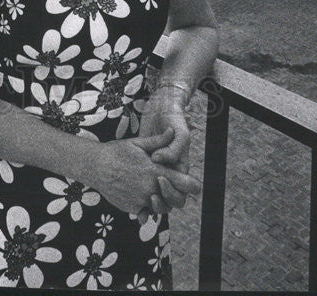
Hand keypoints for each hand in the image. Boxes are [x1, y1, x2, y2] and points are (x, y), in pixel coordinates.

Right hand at [92, 128, 200, 214]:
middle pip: (175, 201)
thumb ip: (158, 141)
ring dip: (160, 200)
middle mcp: (151, 189)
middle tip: (167, 186)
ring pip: (160, 207)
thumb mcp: (137, 143)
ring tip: (151, 189)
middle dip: (174, 195)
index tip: (195, 185)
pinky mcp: (132, 208)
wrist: (95, 166)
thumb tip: (171, 131)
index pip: (184, 184)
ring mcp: (142, 200)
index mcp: (155, 172)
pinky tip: (136, 192)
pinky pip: (145, 211)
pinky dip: (144, 205)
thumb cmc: (117, 152)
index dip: (193, 185)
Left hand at [138, 91, 192, 214]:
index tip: (160, 182)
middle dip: (163, 202)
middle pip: (171, 199)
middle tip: (152, 196)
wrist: (160, 108)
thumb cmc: (172, 120)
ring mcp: (156, 172)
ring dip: (152, 207)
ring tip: (144, 207)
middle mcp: (169, 173)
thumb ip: (172, 148)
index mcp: (179, 168)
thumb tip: (158, 161)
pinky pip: (144, 192)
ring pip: (158, 199)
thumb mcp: (178, 132)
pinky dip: (141, 203)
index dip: (173, 192)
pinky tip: (135, 209)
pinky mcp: (143, 169)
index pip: (181, 190)